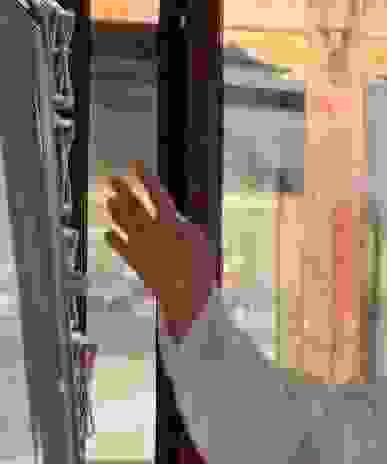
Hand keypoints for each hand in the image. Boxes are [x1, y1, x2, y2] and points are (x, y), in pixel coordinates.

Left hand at [96, 167, 215, 337]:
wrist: (183, 297)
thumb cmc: (198, 271)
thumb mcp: (199, 243)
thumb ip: (185, 228)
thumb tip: (176, 220)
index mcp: (169, 225)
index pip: (156, 196)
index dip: (147, 180)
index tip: (138, 166)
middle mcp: (150, 233)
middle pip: (133, 207)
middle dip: (123, 191)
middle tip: (113, 179)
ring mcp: (140, 246)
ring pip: (123, 224)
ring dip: (115, 211)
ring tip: (109, 201)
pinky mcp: (135, 261)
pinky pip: (120, 247)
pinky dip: (114, 239)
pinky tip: (110, 234)